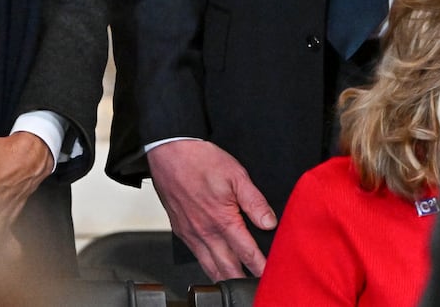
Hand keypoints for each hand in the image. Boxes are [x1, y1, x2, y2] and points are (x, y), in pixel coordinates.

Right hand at [147, 140, 275, 279]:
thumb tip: (270, 223)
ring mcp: (190, 233)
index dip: (261, 267)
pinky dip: (207, 266)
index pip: (247, 253)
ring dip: (225, 278)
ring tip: (237, 285)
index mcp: (222, 219)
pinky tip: (214, 266)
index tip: (270, 276)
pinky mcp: (180, 230)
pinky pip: (195, 256)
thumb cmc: (201, 160)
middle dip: (243, 281)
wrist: (169, 152)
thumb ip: (255, 202)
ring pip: (209, 267)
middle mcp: (205, 232)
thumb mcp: (236, 175)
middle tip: (255, 287)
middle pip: (227, 268)